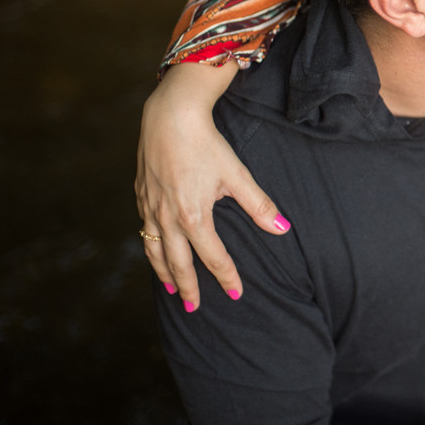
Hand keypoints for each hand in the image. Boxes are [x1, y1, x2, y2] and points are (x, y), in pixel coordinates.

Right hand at [135, 61, 288, 311]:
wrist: (170, 115)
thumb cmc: (206, 144)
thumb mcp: (237, 175)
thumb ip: (259, 205)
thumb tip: (283, 229)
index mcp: (193, 217)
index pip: (212, 258)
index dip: (226, 277)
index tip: (236, 294)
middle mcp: (166, 218)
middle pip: (177, 263)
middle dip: (188, 288)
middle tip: (194, 309)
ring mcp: (149, 207)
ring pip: (154, 250)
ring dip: (164, 273)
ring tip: (171, 290)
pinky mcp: (141, 194)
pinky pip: (143, 230)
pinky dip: (150, 248)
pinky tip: (155, 249)